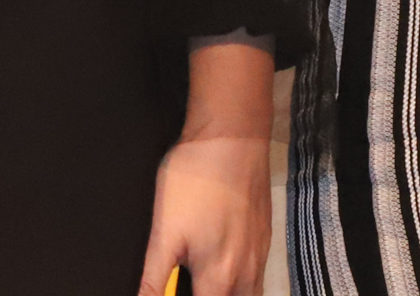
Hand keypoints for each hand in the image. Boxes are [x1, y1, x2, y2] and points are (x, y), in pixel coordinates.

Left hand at [138, 135, 269, 295]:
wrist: (231, 139)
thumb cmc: (194, 182)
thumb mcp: (164, 233)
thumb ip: (155, 278)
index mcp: (219, 279)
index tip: (175, 292)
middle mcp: (246, 274)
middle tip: (191, 282)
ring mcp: (260, 255)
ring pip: (249, 293)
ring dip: (229, 293)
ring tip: (206, 280)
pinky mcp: (265, 236)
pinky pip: (257, 274)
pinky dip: (242, 280)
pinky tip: (223, 260)